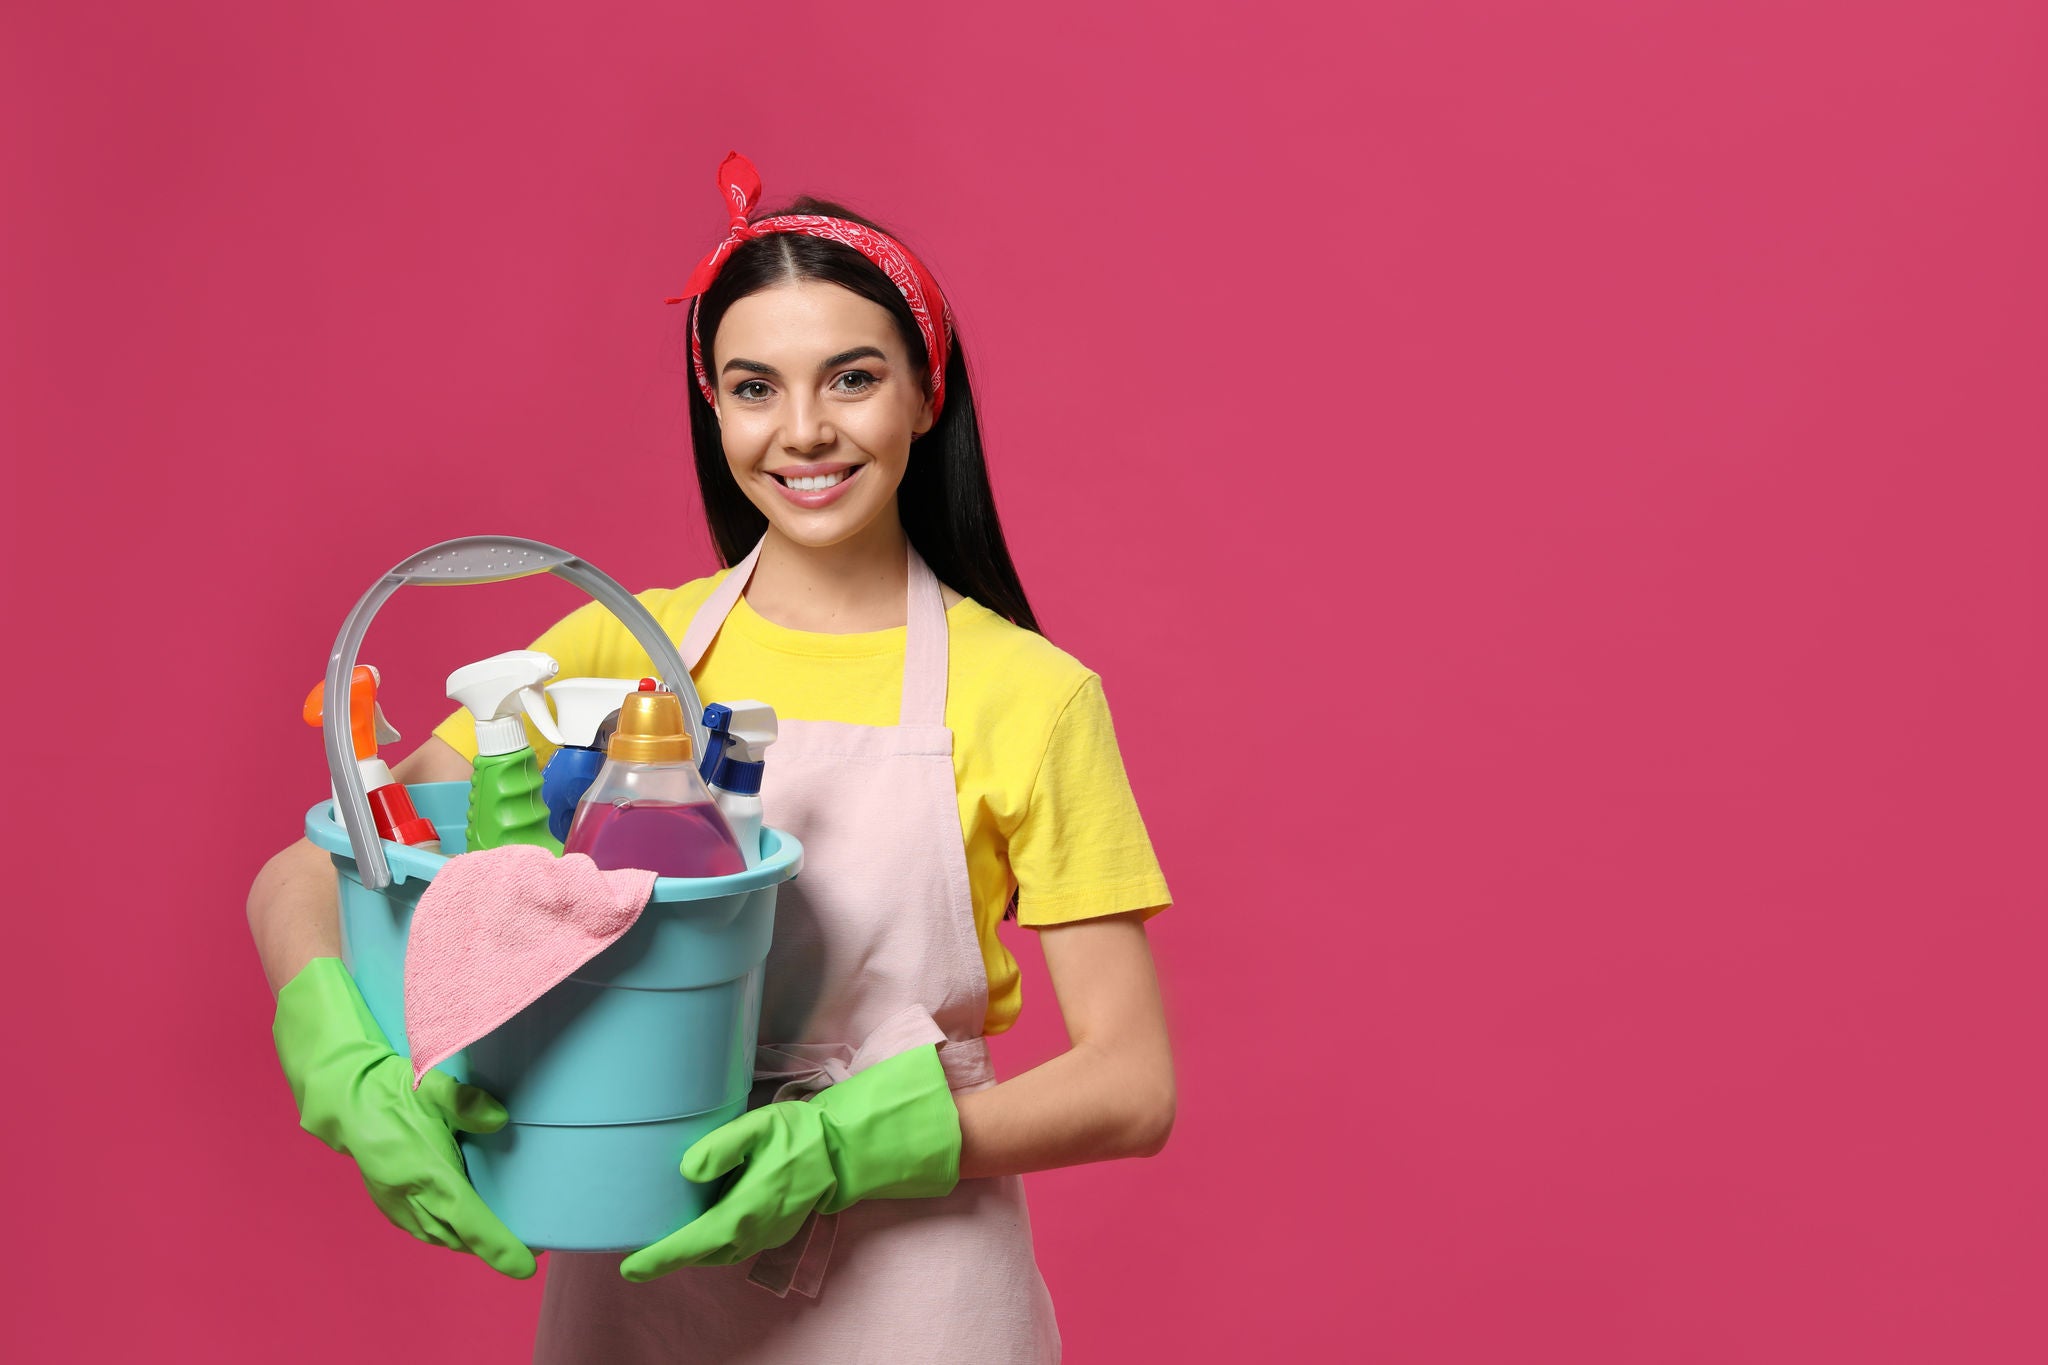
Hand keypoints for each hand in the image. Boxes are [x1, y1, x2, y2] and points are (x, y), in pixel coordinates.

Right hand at [273, 958, 536, 1278]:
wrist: (338, 1091)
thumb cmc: (385, 1086)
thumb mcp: (427, 1083)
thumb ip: (463, 1101)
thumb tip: (499, 1118)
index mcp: (420, 1171)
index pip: (469, 1219)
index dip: (497, 1246)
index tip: (526, 1264)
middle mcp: (406, 1194)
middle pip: (457, 1236)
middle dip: (491, 1246)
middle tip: (526, 1247)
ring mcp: (393, 1199)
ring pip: (438, 1234)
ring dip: (466, 1239)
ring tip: (499, 1239)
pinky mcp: (386, 1196)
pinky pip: (420, 1225)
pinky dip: (444, 1230)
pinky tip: (456, 1224)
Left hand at [620, 1044, 959, 1282]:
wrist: (844, 1151)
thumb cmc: (799, 1134)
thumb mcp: (758, 1126)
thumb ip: (722, 1147)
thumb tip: (687, 1171)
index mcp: (744, 1210)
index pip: (693, 1243)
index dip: (659, 1258)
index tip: (630, 1268)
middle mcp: (753, 1231)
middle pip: (702, 1253)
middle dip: (671, 1255)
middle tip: (641, 1251)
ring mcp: (767, 1235)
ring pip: (720, 1253)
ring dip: (694, 1250)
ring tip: (669, 1238)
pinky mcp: (776, 1230)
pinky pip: (736, 1246)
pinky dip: (715, 1242)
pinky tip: (707, 1224)